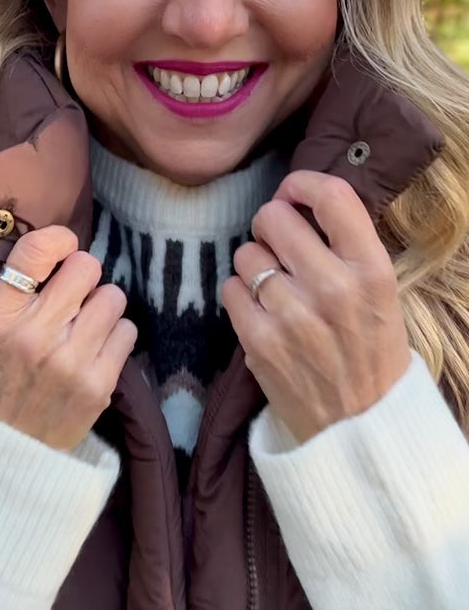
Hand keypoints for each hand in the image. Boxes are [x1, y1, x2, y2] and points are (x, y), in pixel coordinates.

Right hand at [0, 225, 137, 451]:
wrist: (7, 445)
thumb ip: (15, 287)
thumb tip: (63, 247)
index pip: (37, 250)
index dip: (59, 240)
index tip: (63, 249)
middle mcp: (32, 335)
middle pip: (85, 267)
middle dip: (82, 277)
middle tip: (72, 298)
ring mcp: (68, 362)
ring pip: (112, 297)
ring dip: (101, 308)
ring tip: (83, 327)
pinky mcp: (98, 385)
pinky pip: (127, 331)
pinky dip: (114, 336)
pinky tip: (95, 350)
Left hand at [220, 170, 411, 444]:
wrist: (360, 425)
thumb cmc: (371, 350)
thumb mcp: (380, 292)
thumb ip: (345, 246)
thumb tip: (296, 201)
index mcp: (371, 269)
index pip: (331, 196)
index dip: (302, 184)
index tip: (293, 192)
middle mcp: (333, 287)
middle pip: (274, 217)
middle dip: (272, 225)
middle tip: (281, 245)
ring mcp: (292, 315)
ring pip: (246, 252)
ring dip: (255, 264)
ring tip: (276, 288)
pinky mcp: (259, 341)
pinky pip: (230, 288)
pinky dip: (240, 295)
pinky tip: (262, 311)